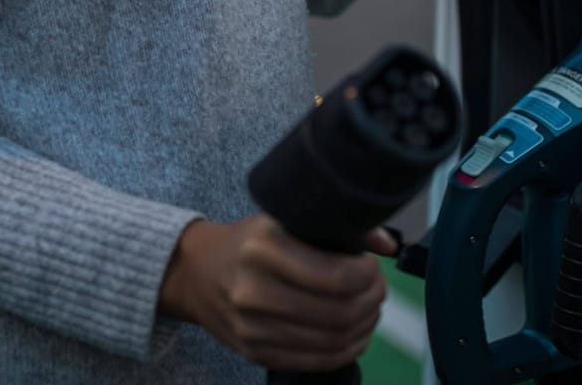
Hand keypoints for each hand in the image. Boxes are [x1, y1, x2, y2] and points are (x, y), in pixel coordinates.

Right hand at [158, 215, 392, 370]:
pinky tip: (354, 335)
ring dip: (363, 328)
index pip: (336, 277)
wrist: (194, 274)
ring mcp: (253, 328)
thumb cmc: (245, 243)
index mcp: (263, 249)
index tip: (371, 267)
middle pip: (339, 313)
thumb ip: (334, 227)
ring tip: (369, 311)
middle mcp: (254, 290)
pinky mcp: (255, 352)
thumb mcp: (282, 219)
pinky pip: (315, 362)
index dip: (367, 276)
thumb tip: (387, 245)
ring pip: (332, 341)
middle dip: (371, 301)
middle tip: (377, 290)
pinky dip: (345, 351)